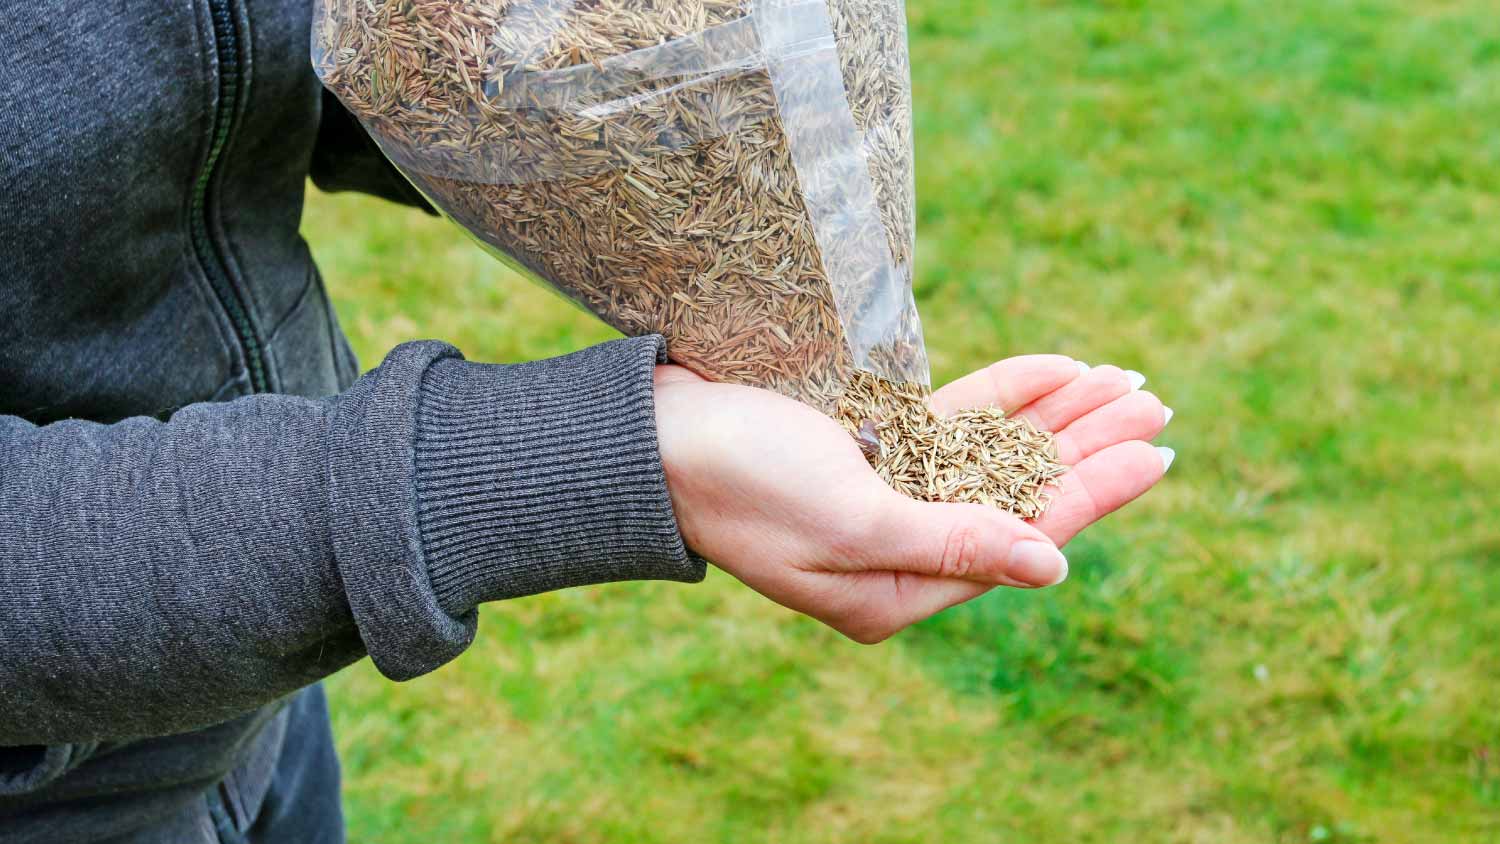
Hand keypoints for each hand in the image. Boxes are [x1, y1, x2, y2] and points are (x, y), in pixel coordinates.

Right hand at [653, 357, 1170, 642]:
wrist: (650, 437)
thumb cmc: (740, 482)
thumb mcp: (851, 520)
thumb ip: (953, 543)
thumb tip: (1051, 567)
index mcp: (896, 589)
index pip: (1020, 535)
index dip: (1093, 492)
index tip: (1156, 452)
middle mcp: (900, 548)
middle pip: (1018, 494)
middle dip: (1086, 447)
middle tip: (1155, 404)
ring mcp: (886, 495)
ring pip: (994, 455)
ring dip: (1056, 418)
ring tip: (1124, 382)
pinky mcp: (869, 448)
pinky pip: (954, 424)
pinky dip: (1002, 397)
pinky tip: (1053, 372)